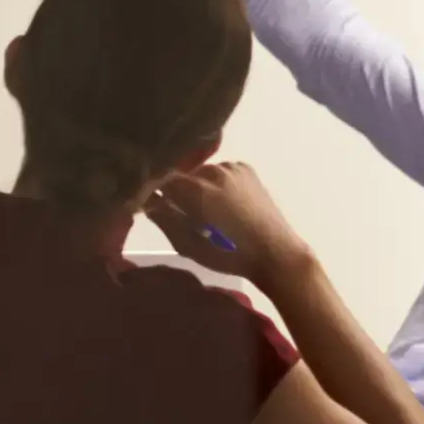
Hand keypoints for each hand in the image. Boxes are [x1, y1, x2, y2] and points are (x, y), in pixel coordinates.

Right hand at [146, 159, 307, 280]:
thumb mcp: (189, 246)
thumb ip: (165, 220)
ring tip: (207, 209)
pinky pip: (220, 171)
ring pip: (201, 172)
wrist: (275, 252)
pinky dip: (216, 183)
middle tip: (183, 213)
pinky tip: (224, 201)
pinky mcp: (246, 169)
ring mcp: (231, 167)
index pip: (161, 181)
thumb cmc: (230, 255)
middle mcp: (212, 171)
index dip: (155, 193)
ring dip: (198, 186)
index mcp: (196, 191)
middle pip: (182, 175)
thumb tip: (148, 202)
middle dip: (178, 191)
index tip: (155, 206)